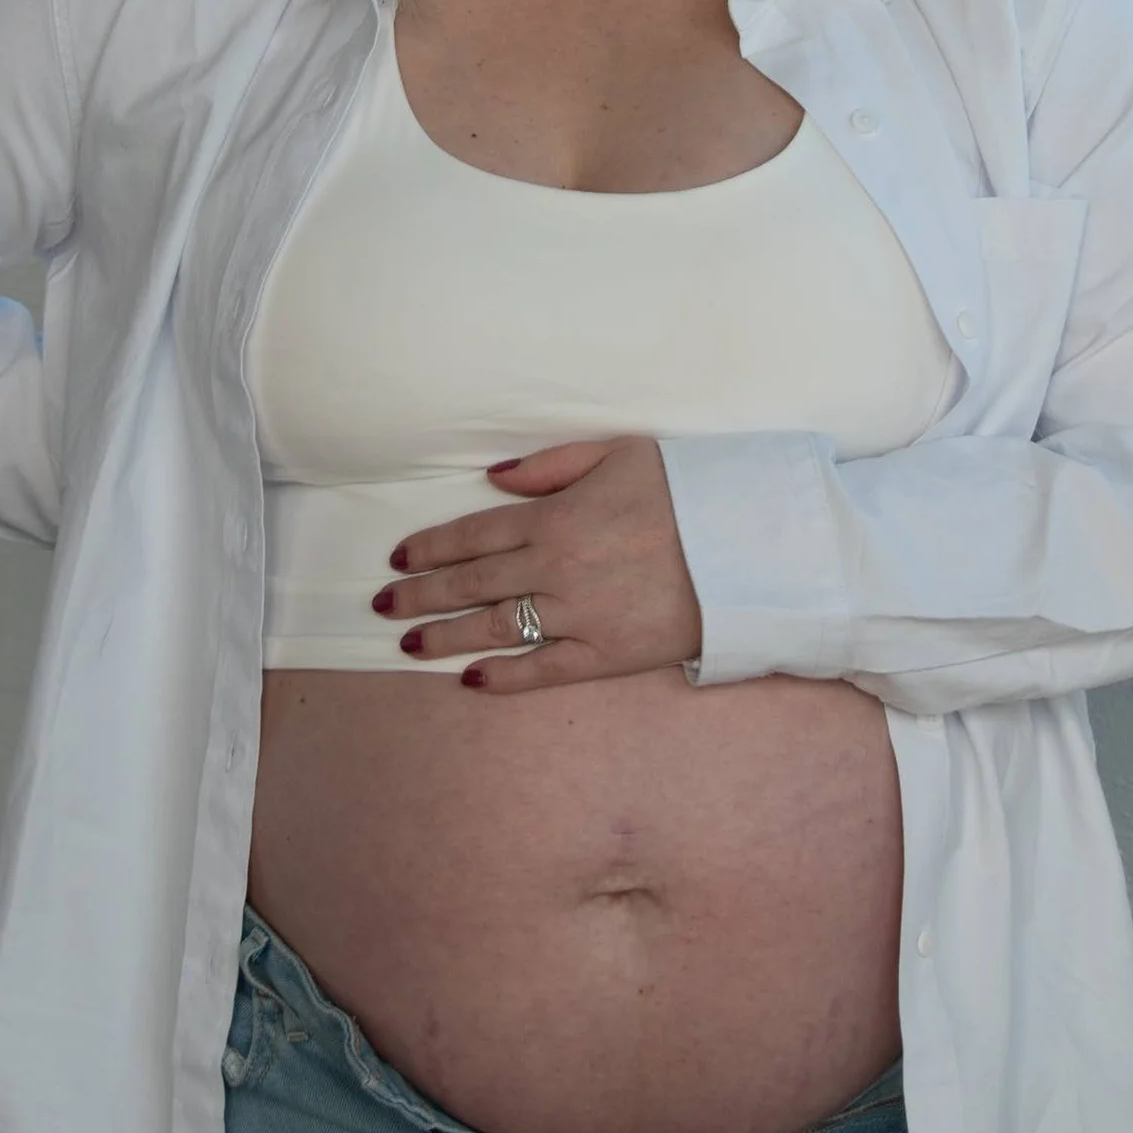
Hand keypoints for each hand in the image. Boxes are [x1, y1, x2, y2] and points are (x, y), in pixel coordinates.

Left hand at [375, 436, 702, 692]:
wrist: (749, 550)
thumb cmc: (690, 493)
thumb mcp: (622, 454)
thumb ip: (552, 465)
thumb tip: (494, 478)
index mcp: (555, 517)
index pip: (474, 534)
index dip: (432, 547)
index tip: (398, 557)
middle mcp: (555, 569)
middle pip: (471, 583)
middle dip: (421, 594)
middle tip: (383, 605)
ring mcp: (577, 616)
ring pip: (494, 628)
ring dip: (444, 636)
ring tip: (409, 644)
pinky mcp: (605, 655)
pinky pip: (541, 670)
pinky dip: (502, 676)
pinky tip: (470, 678)